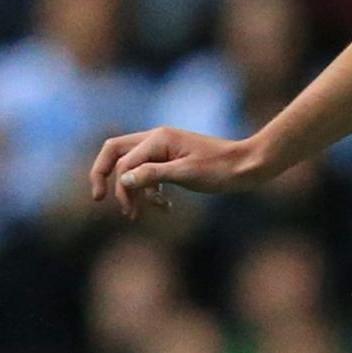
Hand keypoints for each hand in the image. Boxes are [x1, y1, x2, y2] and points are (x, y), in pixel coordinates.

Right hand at [89, 127, 266, 220]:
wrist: (250, 165)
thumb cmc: (222, 169)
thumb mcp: (186, 174)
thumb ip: (153, 175)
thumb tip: (122, 181)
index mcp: (158, 139)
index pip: (123, 162)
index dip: (120, 187)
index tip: (127, 210)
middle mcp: (157, 139)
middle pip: (116, 153)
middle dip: (105, 175)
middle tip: (100, 200)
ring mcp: (165, 148)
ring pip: (133, 166)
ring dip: (134, 189)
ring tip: (141, 213)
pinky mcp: (174, 159)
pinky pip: (149, 172)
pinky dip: (150, 189)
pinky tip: (164, 206)